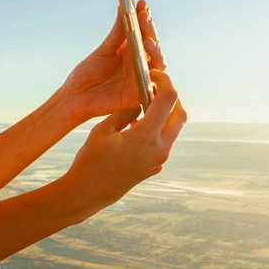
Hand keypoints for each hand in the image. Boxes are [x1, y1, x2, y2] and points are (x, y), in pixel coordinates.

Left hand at [55, 0, 165, 125]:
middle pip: (153, 44)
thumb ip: (116, 33)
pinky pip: (154, 85)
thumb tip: (123, 7)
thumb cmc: (86, 74)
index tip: (142, 3)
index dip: (144, 17)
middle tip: (144, 16)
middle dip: (150, 29)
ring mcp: (141, 77)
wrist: (74, 98)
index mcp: (130, 50)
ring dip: (155, 50)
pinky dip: (156, 75)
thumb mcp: (103, 51)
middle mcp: (139, 62)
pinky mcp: (139, 94)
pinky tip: (152, 66)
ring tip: (147, 40)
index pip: (143, 31)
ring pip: (158, 62)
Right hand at [61, 69, 185, 217]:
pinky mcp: (154, 168)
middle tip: (153, 90)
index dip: (165, 82)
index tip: (155, 76)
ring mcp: (159, 160)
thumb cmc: (90, 161)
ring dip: (164, 116)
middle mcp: (159, 148)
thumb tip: (138, 102)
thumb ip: (124, 112)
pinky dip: (157, 131)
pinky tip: (136, 130)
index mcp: (147, 135)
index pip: (168, 99)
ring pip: (173, 130)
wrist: (87, 193)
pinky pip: (163, 144)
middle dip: (170, 98)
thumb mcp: (102, 130)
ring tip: (142, 109)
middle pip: (180, 115)